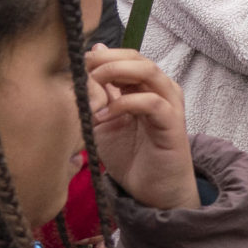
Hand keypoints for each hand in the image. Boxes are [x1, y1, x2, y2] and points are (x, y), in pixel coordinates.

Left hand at [84, 47, 194, 211]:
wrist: (153, 190)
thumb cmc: (130, 156)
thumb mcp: (104, 120)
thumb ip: (98, 93)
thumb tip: (91, 59)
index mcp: (145, 87)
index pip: (127, 56)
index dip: (100, 56)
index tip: (75, 65)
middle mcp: (161, 89)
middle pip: (137, 58)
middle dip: (106, 60)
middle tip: (82, 71)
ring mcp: (169, 104)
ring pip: (148, 71)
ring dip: (116, 73)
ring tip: (92, 87)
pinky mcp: (173, 123)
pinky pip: (152, 102)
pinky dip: (125, 104)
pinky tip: (104, 116)